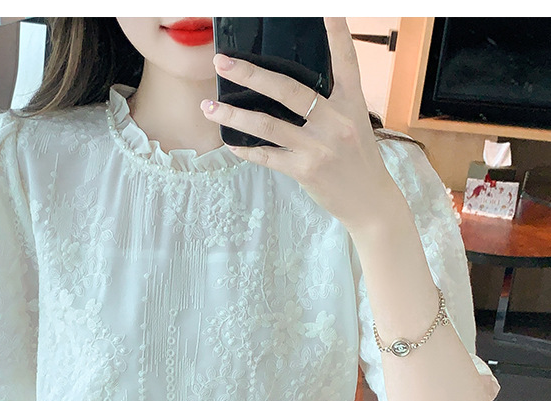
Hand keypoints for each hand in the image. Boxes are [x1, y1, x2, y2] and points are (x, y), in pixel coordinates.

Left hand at [200, 17, 402, 233]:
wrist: (370, 202)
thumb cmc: (359, 160)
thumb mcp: (355, 124)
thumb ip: (331, 105)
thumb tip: (291, 90)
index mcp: (351, 103)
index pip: (345, 61)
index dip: (337, 33)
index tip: (326, 10)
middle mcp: (335, 121)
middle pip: (287, 89)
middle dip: (250, 74)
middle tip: (222, 62)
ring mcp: (318, 147)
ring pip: (267, 125)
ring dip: (233, 115)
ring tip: (208, 107)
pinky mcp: (305, 170)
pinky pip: (267, 157)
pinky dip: (246, 150)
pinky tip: (230, 144)